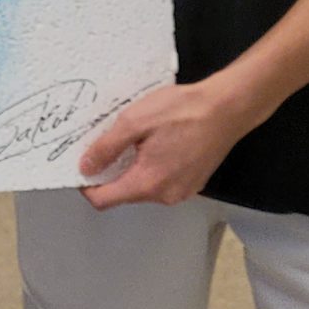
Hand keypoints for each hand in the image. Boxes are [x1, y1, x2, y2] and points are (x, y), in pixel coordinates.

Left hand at [77, 74, 264, 208]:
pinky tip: (155, 143)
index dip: (87, 186)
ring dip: (132, 168)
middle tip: (108, 144)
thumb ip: (106, 147)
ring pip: (143, 188)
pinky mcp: (193, 182)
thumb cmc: (183, 111)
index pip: (104, 200)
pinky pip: (162, 181)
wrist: (226, 108)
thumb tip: (86, 167)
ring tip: (134, 140)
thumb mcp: (133, 122)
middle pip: (124, 194)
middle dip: (110, 173)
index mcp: (148, 183)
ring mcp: (183, 190)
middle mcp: (166, 195)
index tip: (82, 166)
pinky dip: (151, 167)